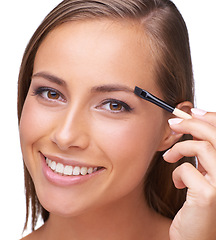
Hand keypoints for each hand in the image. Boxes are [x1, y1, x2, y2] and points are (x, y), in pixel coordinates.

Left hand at [163, 109, 215, 239]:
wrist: (197, 239)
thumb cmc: (199, 207)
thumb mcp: (205, 176)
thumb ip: (205, 156)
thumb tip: (194, 126)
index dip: (210, 118)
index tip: (192, 111)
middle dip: (192, 123)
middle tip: (173, 123)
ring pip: (202, 147)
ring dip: (180, 148)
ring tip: (169, 156)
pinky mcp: (209, 195)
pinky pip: (186, 169)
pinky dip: (177, 173)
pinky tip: (179, 183)